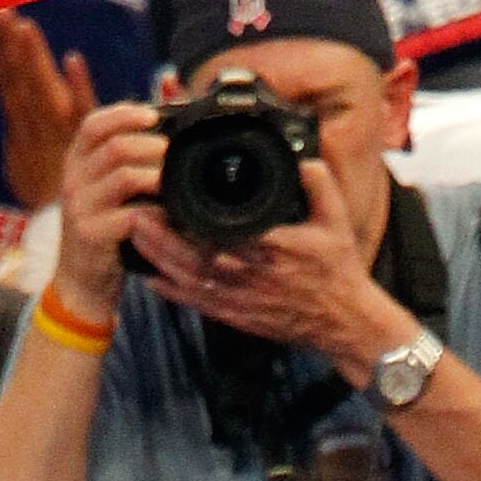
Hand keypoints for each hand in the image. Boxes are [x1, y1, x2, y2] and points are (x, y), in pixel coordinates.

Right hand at [0, 8, 94, 209]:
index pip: (12, 78)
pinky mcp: (76, 146)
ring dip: (29, 57)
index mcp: (25, 126)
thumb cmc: (59, 194)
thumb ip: (45, 125)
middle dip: (10, 46)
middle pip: (18, 79)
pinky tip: (74, 60)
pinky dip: (76, 85)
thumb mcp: (40, 161)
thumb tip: (56, 88)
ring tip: (22, 26)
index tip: (6, 16)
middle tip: (5, 12)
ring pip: (34, 90)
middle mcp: (34, 127)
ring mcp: (52, 137)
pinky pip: (76, 113)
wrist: (73, 236)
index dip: (6, 49)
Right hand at [53, 96, 169, 314]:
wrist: (81, 278)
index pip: (93, 124)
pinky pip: (131, 215)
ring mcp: (79, 207)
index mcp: (76, 162)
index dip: (124, 114)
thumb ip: (126, 160)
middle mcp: (72, 180)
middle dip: (150, 146)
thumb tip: (164, 127)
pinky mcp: (91, 234)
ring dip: (157, 176)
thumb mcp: (106, 189)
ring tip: (174, 182)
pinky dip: (156, 214)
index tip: (153, 115)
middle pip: (114, 147)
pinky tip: (168, 216)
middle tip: (173, 152)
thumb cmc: (104, 228)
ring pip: (124, 177)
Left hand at [127, 152, 404, 378]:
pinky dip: (173, 292)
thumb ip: (320, 186)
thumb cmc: (339, 271)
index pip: (222, 231)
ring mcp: (242, 298)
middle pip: (194, 256)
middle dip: (161, 238)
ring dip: (160, 261)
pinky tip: (152, 278)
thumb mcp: (338, 222)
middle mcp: (251, 274)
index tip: (167, 199)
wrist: (344, 322)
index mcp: (272, 247)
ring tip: (136, 239)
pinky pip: (198, 304)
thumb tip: (304, 159)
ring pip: (190, 281)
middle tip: (135, 215)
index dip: (190, 219)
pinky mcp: (239, 316)